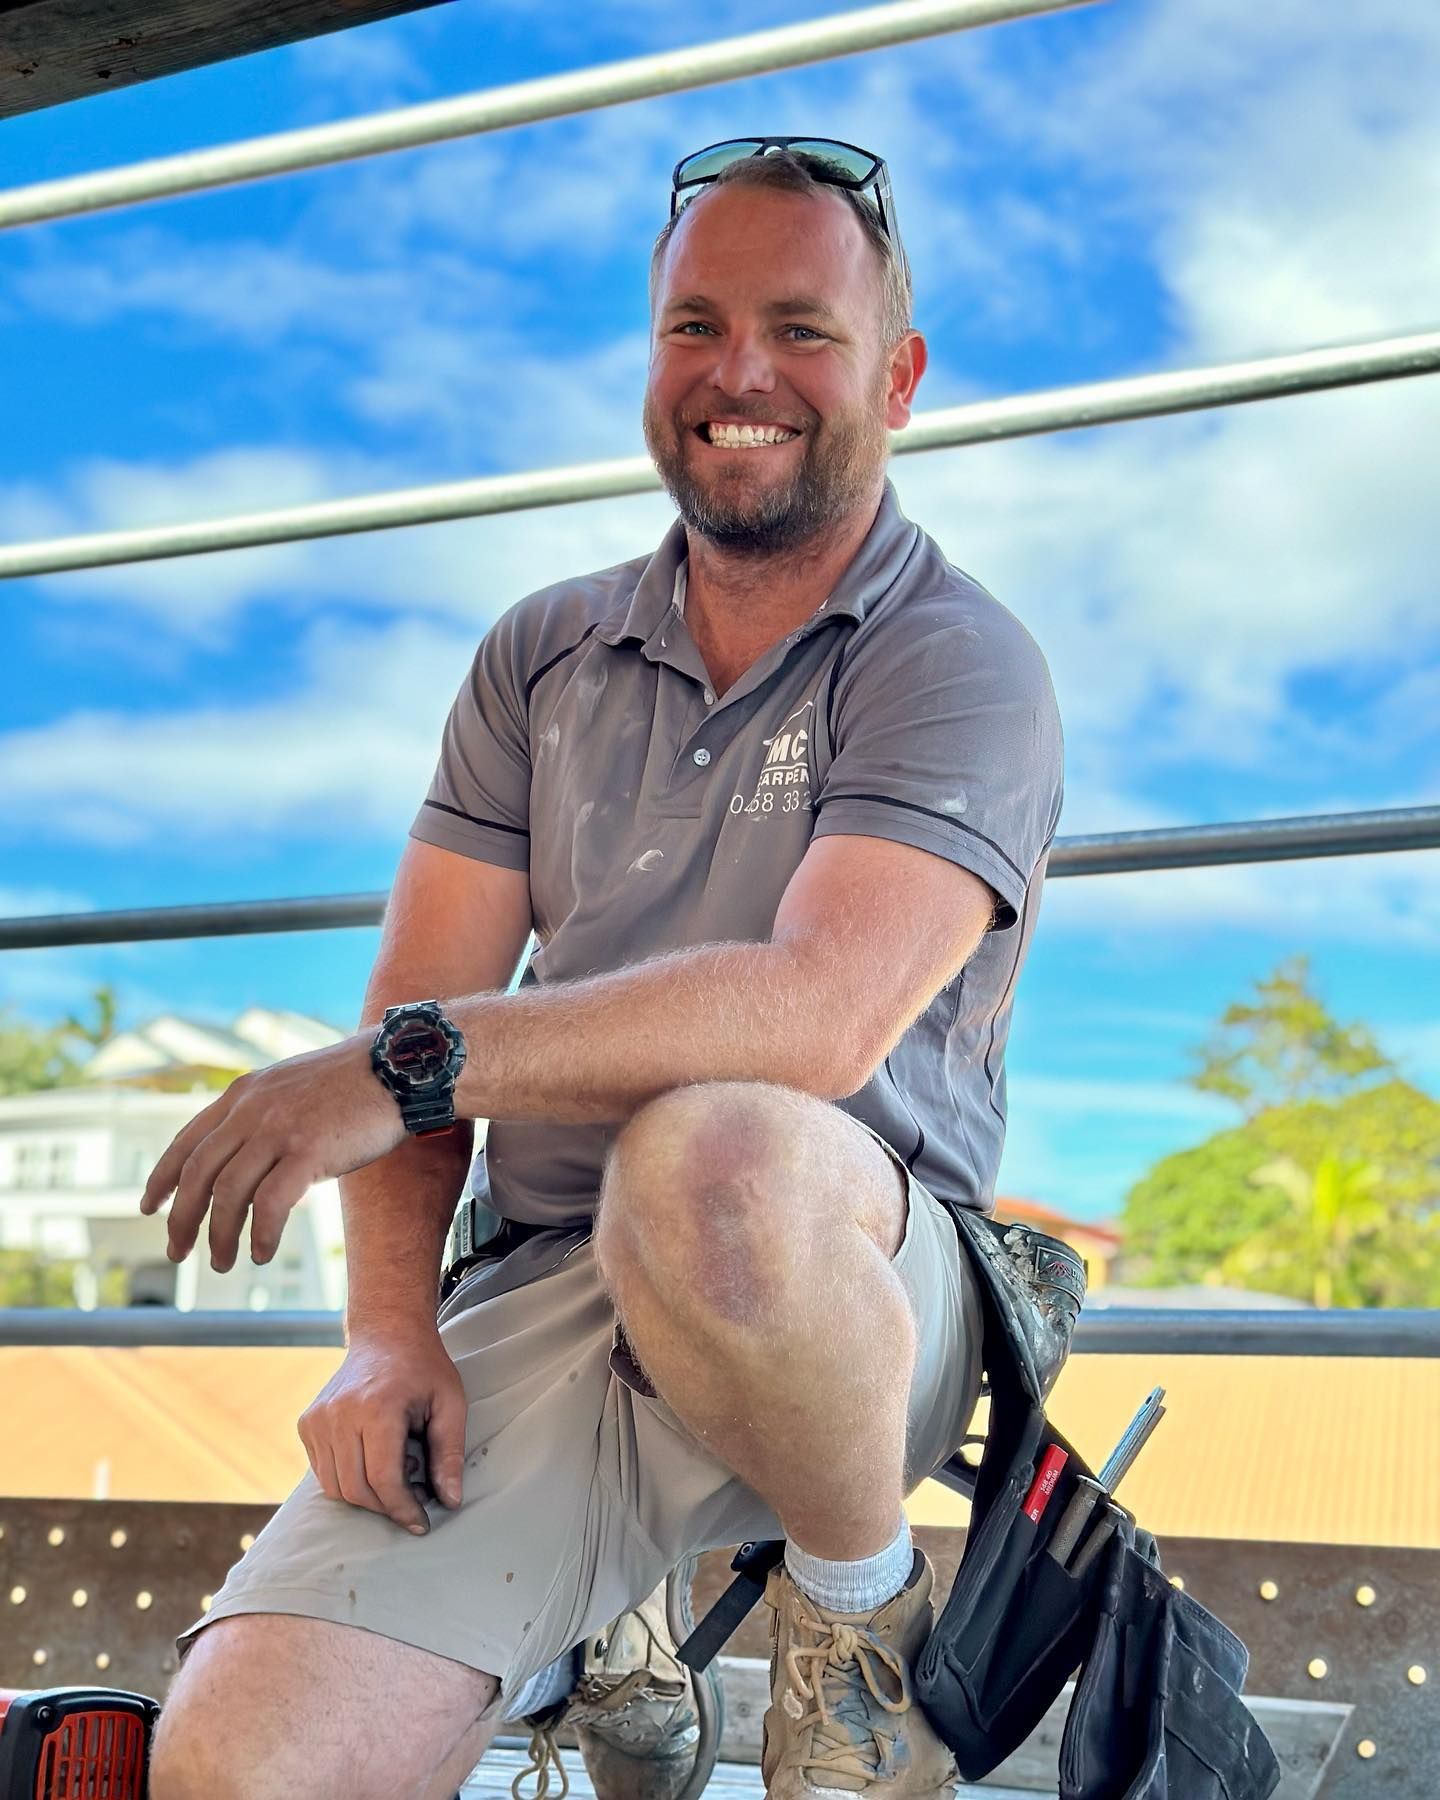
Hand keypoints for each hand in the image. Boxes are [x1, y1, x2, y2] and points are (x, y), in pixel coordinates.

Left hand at [140, 1035, 405, 1269]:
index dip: (162, 1178)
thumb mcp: (295, 1085)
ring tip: (222, 1263)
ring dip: (219, 1236)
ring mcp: (279, 1129)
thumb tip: (253, 1153)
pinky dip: (260, 1235)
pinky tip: (262, 1252)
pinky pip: (270, 1204)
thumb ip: (267, 1111)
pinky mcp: (309, 1150)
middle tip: (179, 1253)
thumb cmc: (360, 1079)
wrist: (403, 1065)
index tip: (151, 1206)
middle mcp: (252, 1109)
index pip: (187, 1141)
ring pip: (228, 1194)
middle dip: (181, 1219)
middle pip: (197, 1174)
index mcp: (245, 1093)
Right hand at [299, 1325, 466, 1531]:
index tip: (421, 1523)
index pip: (383, 1480)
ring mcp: (317, 1418)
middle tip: (413, 1499)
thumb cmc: (423, 1368)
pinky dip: (348, 1479)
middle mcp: (339, 1414)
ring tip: (396, 1471)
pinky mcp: (307, 1423)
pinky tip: (374, 1459)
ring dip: (367, 1496)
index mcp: (377, 1407)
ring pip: (335, 1487)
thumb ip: (450, 1454)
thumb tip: (451, 1501)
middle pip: (356, 1489)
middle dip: (386, 1507)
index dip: (403, 1509)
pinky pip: (323, 1472)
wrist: (386, 1333)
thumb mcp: (450, 1403)